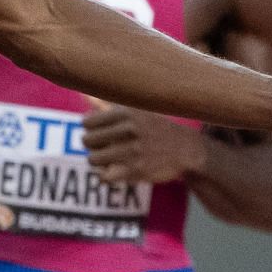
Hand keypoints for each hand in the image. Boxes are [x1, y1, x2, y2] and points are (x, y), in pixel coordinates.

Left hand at [81, 98, 205, 184]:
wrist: (186, 150)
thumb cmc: (155, 129)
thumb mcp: (137, 111)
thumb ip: (109, 105)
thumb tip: (84, 94)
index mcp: (127, 113)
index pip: (87, 123)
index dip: (91, 130)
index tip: (102, 133)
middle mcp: (130, 129)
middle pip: (87, 141)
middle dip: (94, 146)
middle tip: (106, 147)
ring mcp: (133, 150)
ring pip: (93, 160)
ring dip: (99, 162)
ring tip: (110, 160)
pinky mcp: (137, 170)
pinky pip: (104, 177)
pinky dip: (106, 176)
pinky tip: (115, 171)